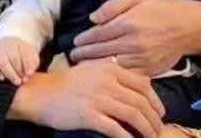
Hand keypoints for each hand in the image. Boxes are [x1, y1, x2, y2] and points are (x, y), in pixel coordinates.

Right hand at [0, 37, 38, 85]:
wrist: (6, 43)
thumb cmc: (21, 52)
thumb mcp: (30, 54)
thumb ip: (33, 63)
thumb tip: (30, 73)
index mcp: (20, 43)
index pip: (25, 53)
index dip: (28, 64)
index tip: (30, 74)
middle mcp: (8, 45)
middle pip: (14, 58)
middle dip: (19, 71)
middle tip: (24, 80)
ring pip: (3, 63)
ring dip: (11, 74)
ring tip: (17, 82)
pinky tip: (3, 78)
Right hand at [8, 59, 165, 137]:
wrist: (40, 94)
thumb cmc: (66, 83)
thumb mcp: (93, 70)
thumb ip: (115, 74)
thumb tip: (140, 82)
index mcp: (111, 69)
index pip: (143, 85)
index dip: (155, 100)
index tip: (160, 112)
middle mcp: (108, 82)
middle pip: (141, 101)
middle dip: (154, 117)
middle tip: (158, 128)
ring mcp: (99, 99)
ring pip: (132, 114)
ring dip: (145, 128)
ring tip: (150, 136)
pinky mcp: (89, 115)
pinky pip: (115, 128)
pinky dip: (127, 137)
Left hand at [70, 0, 200, 74]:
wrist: (190, 26)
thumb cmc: (164, 8)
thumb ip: (114, 5)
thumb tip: (93, 18)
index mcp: (130, 22)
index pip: (98, 34)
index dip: (84, 39)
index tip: (76, 42)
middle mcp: (133, 42)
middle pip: (100, 51)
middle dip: (83, 54)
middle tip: (73, 56)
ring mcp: (141, 58)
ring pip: (110, 65)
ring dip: (94, 66)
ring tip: (83, 67)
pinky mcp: (148, 69)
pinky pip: (125, 75)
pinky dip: (112, 75)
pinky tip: (104, 73)